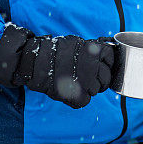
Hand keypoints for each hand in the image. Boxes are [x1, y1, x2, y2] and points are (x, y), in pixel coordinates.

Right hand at [0, 24, 117, 108]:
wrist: (32, 60)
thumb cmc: (51, 50)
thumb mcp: (74, 43)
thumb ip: (90, 49)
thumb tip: (102, 54)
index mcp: (93, 50)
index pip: (110, 58)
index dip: (105, 63)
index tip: (99, 66)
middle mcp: (93, 64)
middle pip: (106, 77)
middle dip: (99, 79)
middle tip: (88, 79)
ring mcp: (86, 80)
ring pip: (96, 89)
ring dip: (88, 89)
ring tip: (75, 84)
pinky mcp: (77, 95)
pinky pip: (85, 100)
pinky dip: (78, 99)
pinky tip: (70, 92)